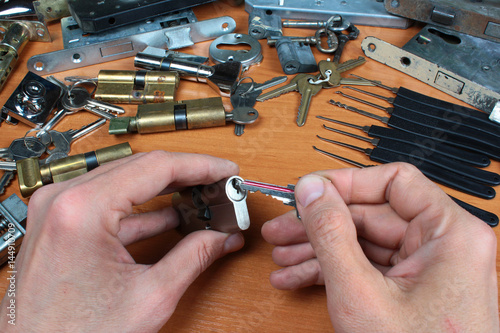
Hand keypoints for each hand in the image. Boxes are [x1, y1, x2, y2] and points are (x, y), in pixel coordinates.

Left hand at [0, 151, 243, 331]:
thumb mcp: (149, 297)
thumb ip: (193, 258)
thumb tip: (221, 237)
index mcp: (83, 210)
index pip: (155, 167)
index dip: (199, 166)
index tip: (224, 169)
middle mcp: (64, 200)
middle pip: (139, 168)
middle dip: (185, 177)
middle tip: (217, 185)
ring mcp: (58, 209)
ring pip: (125, 181)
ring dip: (165, 190)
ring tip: (200, 198)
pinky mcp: (60, 222)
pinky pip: (108, 201)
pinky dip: (142, 208)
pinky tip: (170, 215)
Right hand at [262, 163, 497, 331]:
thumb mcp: (361, 292)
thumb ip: (331, 234)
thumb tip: (311, 190)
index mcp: (450, 234)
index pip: (393, 182)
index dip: (344, 183)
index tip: (308, 190)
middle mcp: (442, 245)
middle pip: (370, 215)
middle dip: (319, 226)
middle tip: (282, 230)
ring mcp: (425, 269)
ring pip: (362, 243)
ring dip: (318, 251)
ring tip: (281, 259)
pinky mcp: (410, 289)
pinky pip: (366, 267)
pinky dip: (332, 272)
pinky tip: (297, 278)